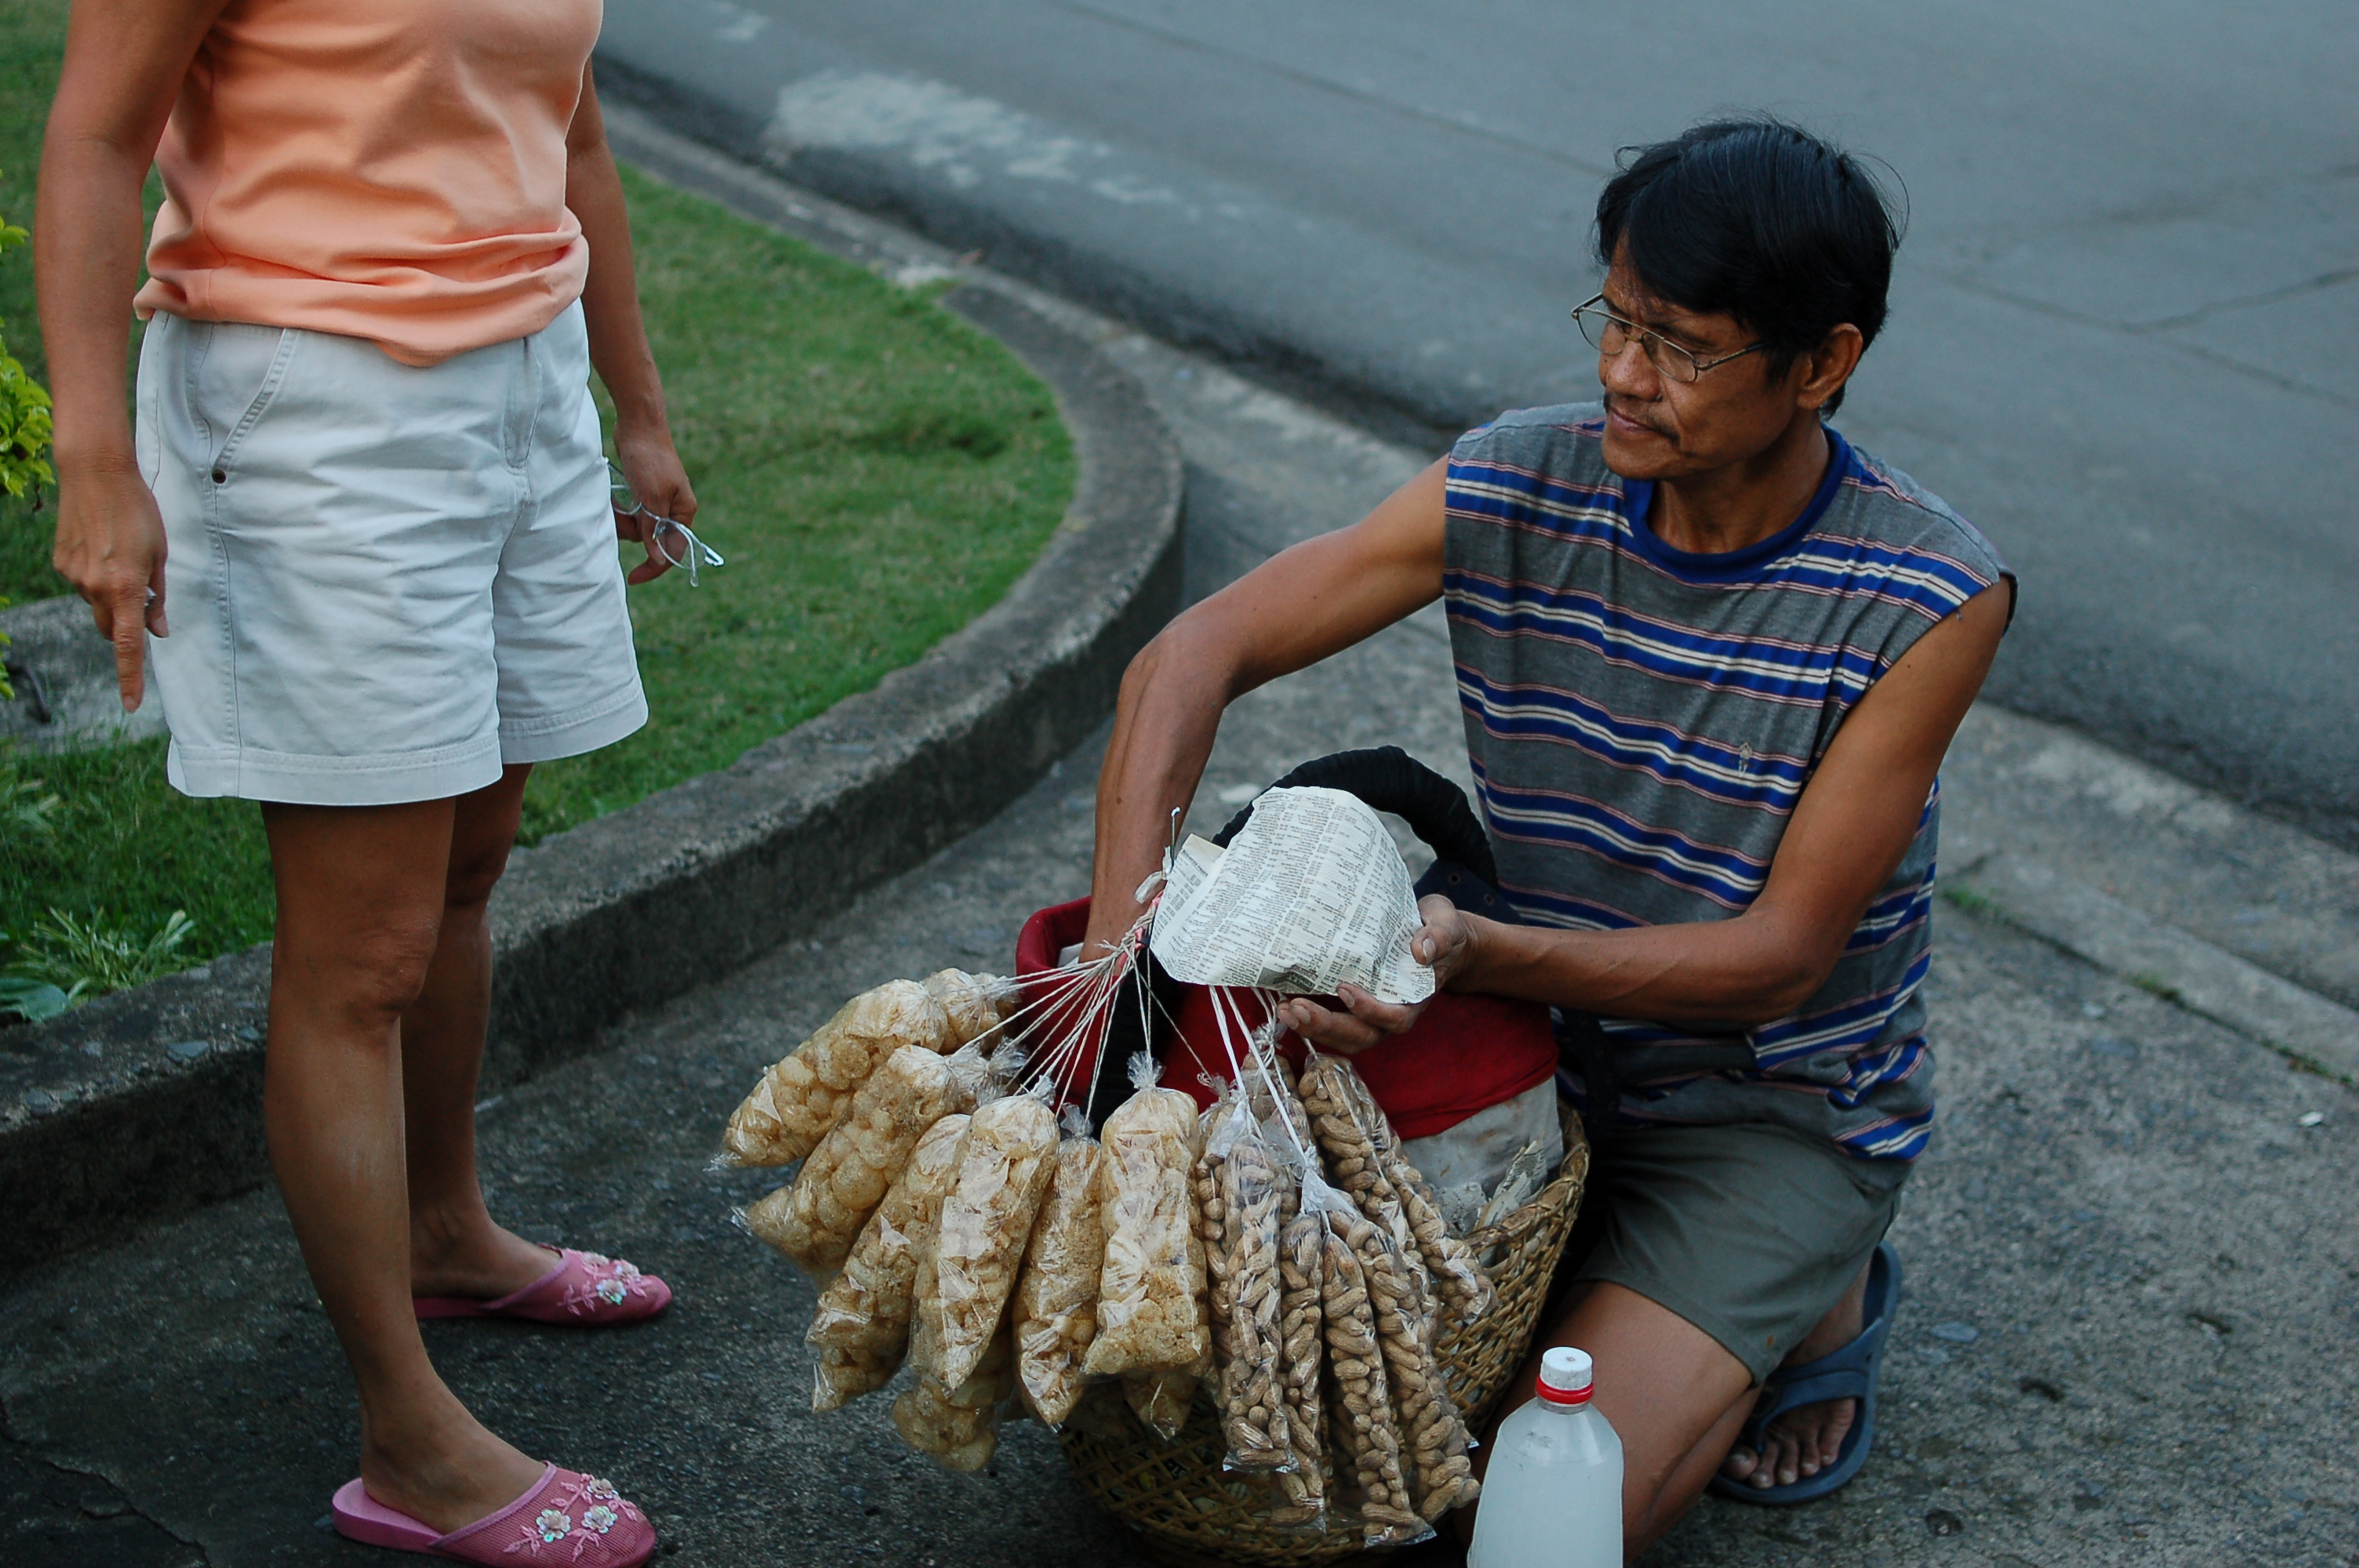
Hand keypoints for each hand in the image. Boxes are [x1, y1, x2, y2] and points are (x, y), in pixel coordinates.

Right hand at [51, 461, 167, 710]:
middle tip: (143, 600)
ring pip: (97, 603)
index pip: (128, 645)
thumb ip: (157, 596)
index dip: (130, 677)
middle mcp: (93, 587)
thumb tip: (157, 630)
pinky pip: (83, 583)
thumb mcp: (160, 555)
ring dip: (112, 595)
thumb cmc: (137, 511)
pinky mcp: (61, 562)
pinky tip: (103, 546)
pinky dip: (96, 576)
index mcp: (124, 588)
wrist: (94, 475)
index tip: (131, 704)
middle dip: (125, 627)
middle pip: (110, 629)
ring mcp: (72, 576)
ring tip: (122, 555)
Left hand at [611, 423, 696, 585]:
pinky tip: (614, 499)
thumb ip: (653, 529)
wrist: (638, 424)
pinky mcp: (641, 494)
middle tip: (620, 515)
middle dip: (631, 533)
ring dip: (622, 520)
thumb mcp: (651, 498)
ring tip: (614, 503)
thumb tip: (657, 558)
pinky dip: (619, 511)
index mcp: (683, 512)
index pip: (672, 551)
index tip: (633, 577)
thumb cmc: (650, 458)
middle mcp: (672, 510)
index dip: (654, 567)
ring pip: (636, 528)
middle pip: (650, 540)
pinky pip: (629, 515)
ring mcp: (656, 502)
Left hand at [1275, 895, 1481, 1053]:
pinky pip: (1332, 1021)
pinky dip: (1309, 1017)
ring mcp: (1371, 1013)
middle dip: (1327, 1026)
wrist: (1434, 936)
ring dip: (1313, 1027)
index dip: (1370, 1011)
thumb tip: (1421, 950)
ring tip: (1284, 1010)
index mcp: (1416, 997)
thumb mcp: (1446, 923)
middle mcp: (1391, 1012)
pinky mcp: (1353, 1005)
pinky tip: (1284, 1001)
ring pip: (1343, 1036)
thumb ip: (1439, 935)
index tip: (1345, 990)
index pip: (1395, 1018)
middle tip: (1297, 1008)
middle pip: (1361, 1035)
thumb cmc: (1440, 930)